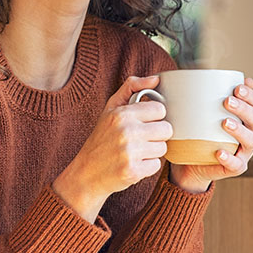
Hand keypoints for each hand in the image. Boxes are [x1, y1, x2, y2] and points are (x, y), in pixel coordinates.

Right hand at [53, 75, 172, 222]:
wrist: (86, 173)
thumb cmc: (102, 138)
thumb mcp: (110, 109)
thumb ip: (131, 88)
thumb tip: (156, 79)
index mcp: (122, 114)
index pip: (160, 110)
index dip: (154, 117)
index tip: (143, 123)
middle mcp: (126, 131)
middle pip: (166, 129)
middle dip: (156, 135)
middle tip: (140, 139)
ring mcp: (129, 152)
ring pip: (163, 148)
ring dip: (152, 151)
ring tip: (135, 152)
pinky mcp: (133, 171)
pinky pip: (156, 165)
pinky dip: (147, 167)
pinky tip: (133, 164)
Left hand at [169, 77, 252, 192]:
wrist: (190, 163)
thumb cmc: (197, 132)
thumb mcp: (198, 112)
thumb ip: (201, 94)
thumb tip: (195, 71)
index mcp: (244, 117)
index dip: (250, 94)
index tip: (237, 87)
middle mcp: (249, 133)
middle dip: (244, 108)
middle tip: (227, 101)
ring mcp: (244, 152)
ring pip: (250, 141)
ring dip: (239, 131)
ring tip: (225, 123)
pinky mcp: (235, 167)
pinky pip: (236, 164)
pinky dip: (230, 158)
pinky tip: (219, 152)